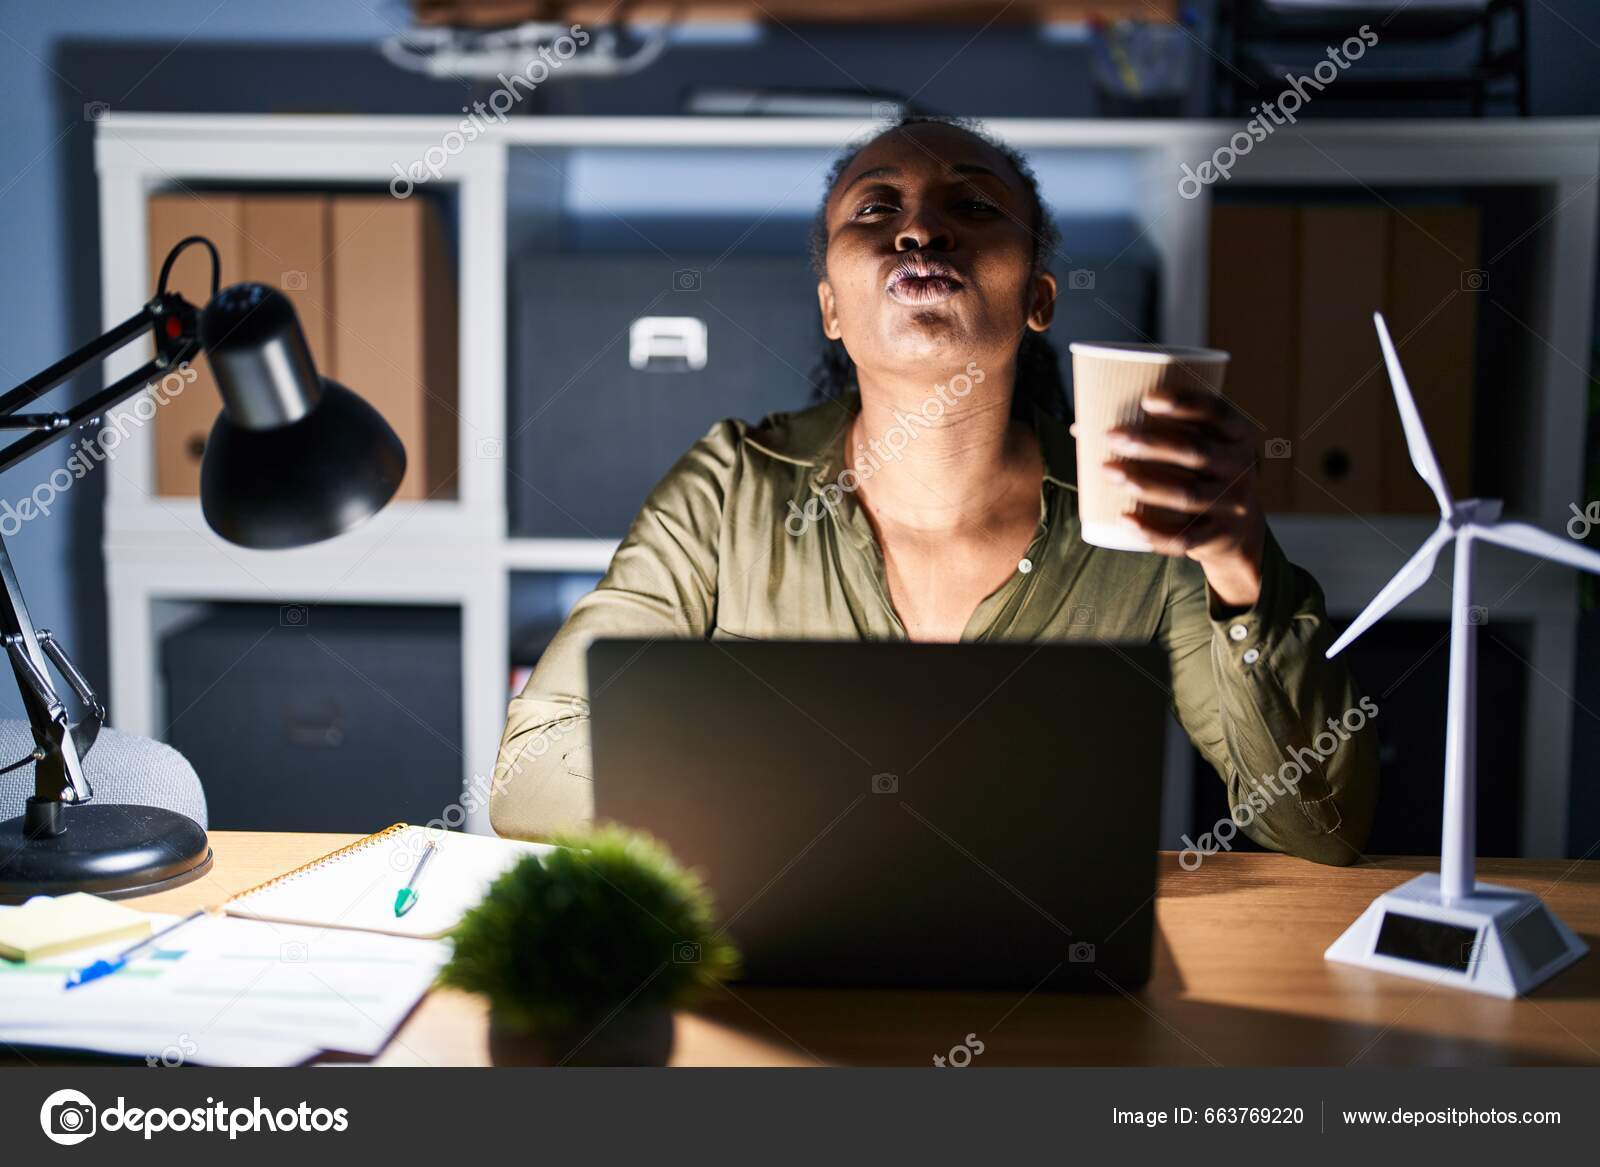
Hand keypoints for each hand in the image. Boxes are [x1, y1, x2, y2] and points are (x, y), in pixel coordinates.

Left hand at [1080, 382, 1266, 607]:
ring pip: (1186, 494)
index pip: (1217, 412)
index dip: (1185, 403)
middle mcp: (1243, 467)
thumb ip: (1155, 431)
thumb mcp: (1199, 447)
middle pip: (1195, 451)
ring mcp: (1234, 505)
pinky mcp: (1219, 537)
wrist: (1239, 530)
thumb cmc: (1201, 473)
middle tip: (1110, 436)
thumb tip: (1080, 427)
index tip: (1146, 398)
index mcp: (1239, 435)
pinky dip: (1152, 532)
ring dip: (1144, 483)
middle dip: (1150, 443)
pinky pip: (1184, 538)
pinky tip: (1123, 520)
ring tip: (1107, 470)